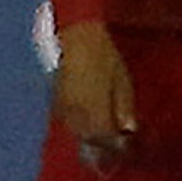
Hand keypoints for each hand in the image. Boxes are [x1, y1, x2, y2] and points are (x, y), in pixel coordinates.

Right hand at [52, 22, 135, 153]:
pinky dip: (77, 122)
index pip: (104, 139)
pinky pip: (66, 118)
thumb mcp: (121, 79)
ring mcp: (61, 107)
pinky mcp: (52, 98)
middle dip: (100, 145)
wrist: (73, 33)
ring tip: (99, 132)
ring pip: (75, 130)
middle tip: (111, 146)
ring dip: (87, 134)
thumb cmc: (101, 53)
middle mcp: (75, 114)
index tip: (122, 147)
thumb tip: (129, 129)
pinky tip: (85, 117)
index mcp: (94, 110)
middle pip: (87, 139)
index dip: (114, 147)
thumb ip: (124, 107)